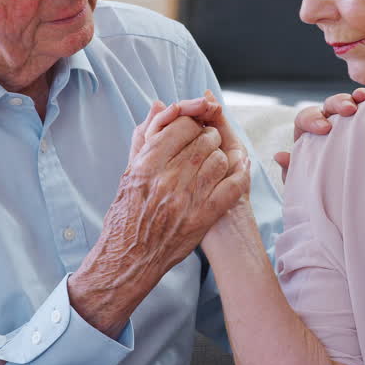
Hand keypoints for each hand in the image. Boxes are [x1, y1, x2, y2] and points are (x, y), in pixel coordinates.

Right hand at [69, 99, 248, 336]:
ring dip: (222, 157)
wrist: (128, 259)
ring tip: (217, 161)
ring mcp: (187, 200)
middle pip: (204, 141)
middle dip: (209, 137)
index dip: (191, 123)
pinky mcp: (203, 218)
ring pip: (219, 161)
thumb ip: (144, 138)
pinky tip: (238, 172)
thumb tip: (158, 105)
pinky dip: (239, 175)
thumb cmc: (125, 215)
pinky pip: (231, 187)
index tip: (192, 129)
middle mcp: (167, 179)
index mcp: (146, 165)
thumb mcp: (128, 173)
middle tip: (207, 142)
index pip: (181, 127)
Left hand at [276, 87, 364, 181]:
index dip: (312, 119)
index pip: (305, 119)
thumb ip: (291, 171)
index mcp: (309, 135)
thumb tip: (280, 155)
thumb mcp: (305, 186)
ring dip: (355, 98)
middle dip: (337, 103)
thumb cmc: (323, 190)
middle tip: (348, 109)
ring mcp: (349, 122)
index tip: (323, 128)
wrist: (341, 203)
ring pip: (349, 102)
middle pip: (328, 106)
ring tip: (364, 99)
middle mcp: (328, 124)